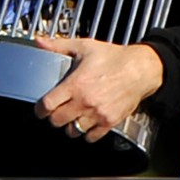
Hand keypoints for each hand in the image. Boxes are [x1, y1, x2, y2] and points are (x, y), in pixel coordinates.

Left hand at [34, 38, 162, 142]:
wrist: (140, 69)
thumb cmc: (113, 57)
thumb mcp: (84, 46)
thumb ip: (58, 45)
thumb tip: (39, 42)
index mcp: (75, 84)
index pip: (47, 105)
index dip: (40, 109)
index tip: (41, 109)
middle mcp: (84, 101)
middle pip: (57, 121)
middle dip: (54, 117)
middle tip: (57, 111)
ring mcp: (97, 113)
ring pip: (73, 131)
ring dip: (70, 125)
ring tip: (72, 117)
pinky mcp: (109, 122)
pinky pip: (91, 137)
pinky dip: (87, 133)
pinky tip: (87, 123)